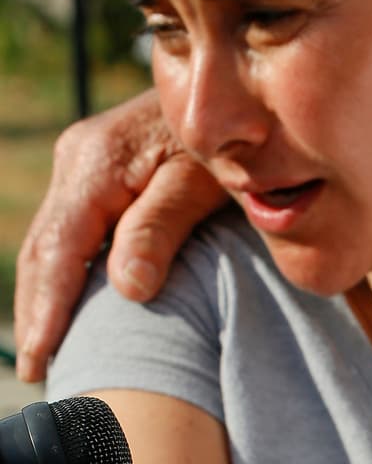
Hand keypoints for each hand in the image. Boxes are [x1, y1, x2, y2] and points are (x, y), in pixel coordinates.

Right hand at [15, 89, 223, 380]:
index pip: (61, 250)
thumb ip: (162, 227)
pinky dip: (64, 274)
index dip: (50, 310)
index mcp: (96, 162)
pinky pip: (69, 232)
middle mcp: (79, 159)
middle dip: (38, 313)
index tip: (45, 359)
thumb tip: (127, 288)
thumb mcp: (203, 180)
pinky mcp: (97, 172)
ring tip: (48, 353)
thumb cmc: (233, 137)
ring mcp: (84, 164)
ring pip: (51, 242)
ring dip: (45, 297)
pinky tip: (70, 310)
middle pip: (45, 249)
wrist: (241, 90)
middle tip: (43, 373)